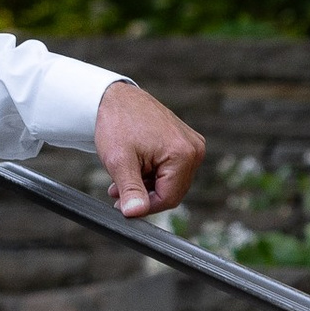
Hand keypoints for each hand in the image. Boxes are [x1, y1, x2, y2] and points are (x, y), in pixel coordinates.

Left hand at [95, 79, 204, 219]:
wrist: (115, 98)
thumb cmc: (117, 123)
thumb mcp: (119, 161)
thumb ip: (130, 190)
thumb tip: (134, 213)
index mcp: (183, 154)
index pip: (169, 198)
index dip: (145, 206)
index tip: (122, 205)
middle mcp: (194, 149)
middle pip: (171, 191)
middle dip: (144, 194)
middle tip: (118, 192)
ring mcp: (192, 144)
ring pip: (170, 181)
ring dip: (146, 184)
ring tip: (121, 178)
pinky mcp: (185, 142)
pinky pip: (171, 169)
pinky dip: (151, 173)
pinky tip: (134, 167)